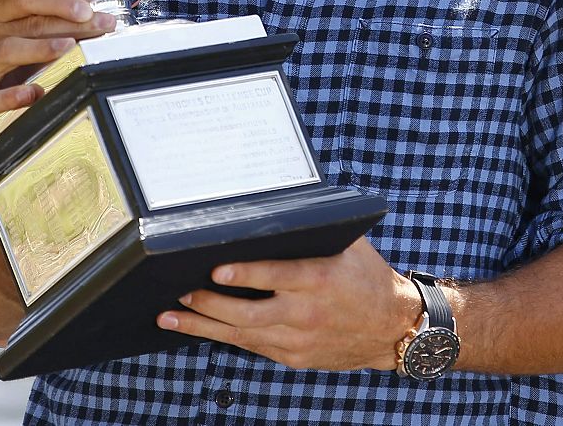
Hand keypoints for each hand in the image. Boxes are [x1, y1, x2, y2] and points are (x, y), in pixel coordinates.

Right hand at [0, 0, 115, 161]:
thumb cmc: (7, 72)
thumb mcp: (28, 43)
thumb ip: (54, 25)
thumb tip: (92, 10)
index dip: (59, 1)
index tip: (88, 10)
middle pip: (26, 23)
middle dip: (68, 24)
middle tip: (100, 27)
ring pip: (6, 51)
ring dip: (41, 48)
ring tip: (68, 48)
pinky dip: (13, 95)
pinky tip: (35, 93)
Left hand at [158, 238, 421, 371]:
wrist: (392, 327)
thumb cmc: (367, 277)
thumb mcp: (350, 245)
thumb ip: (317, 229)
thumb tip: (281, 206)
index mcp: (320, 279)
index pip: (275, 276)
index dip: (244, 274)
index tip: (216, 269)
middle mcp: (306, 313)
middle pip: (247, 312)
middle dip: (209, 302)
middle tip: (181, 290)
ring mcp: (298, 339)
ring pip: (241, 335)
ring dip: (203, 326)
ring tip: (170, 317)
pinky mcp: (293, 356)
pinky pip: (252, 346)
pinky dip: (224, 337)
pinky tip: (200, 329)